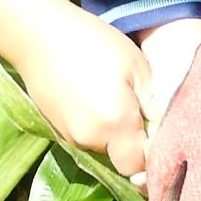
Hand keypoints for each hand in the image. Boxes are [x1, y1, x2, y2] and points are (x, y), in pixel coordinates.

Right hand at [0, 0, 151, 177]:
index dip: (153, 154)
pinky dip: (96, 124)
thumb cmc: (92, 42)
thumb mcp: (135, 64)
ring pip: (104, 147)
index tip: (159, 132)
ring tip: (113, 93)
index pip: (141, 165)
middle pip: (122, 158)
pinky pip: (87, 137)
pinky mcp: (58, 130)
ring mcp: (71, 138)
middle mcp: (92, 141)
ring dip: (114, 131)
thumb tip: (163, 130)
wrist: (38, 35)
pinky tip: (93, 94)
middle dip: (134, 142)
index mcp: (115, 125)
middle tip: (138, 107)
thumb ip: (153, 103)